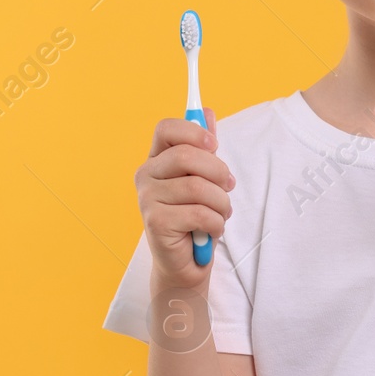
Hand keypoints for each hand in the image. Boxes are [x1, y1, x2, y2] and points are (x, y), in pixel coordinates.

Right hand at [135, 107, 235, 287]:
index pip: (166, 128)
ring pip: (197, 187)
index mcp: (156, 159)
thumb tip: (207, 112)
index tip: (214, 145)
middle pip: (186, 155)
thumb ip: (204, 147)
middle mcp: (146, 176)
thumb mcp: (204, 179)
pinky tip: (211, 229)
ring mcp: (147, 199)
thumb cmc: (195, 218)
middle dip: (218, 171)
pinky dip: (216, 223)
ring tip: (222, 214)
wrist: (185, 263)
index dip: (194, 131)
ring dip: (221, 203)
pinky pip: (199, 213)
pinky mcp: (155, 222)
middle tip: (229, 186)